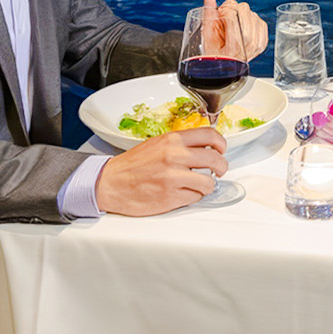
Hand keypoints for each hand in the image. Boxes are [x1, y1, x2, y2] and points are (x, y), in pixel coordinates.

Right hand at [95, 127, 227, 215]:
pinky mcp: (171, 196)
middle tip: (218, 171)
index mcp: (172, 140)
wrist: (111, 183)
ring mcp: (173, 177)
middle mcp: (175, 156)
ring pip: (209, 183)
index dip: (221, 144)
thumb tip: (205, 149)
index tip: (222, 150)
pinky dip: (192, 197)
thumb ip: (180, 145)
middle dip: (221, 168)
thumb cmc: (133, 165)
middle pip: (216, 160)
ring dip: (206, 186)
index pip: (210, 136)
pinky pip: (195, 198)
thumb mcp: (157, 144)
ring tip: (196, 185)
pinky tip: (181, 193)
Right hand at [198, 0, 268, 59]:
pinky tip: (241, 27)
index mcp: (235, 46)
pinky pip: (259, 19)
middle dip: (232, 9)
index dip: (224, 10)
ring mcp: (259, 43)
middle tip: (225, 19)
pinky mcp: (263, 41)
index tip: (219, 15)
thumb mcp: (207, 34)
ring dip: (241, 15)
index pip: (233, 15)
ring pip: (252, 12)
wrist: (225, 66)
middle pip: (245, 10)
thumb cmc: (213, 53)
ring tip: (233, 26)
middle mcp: (250, 45)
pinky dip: (249, 19)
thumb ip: (208, 12)